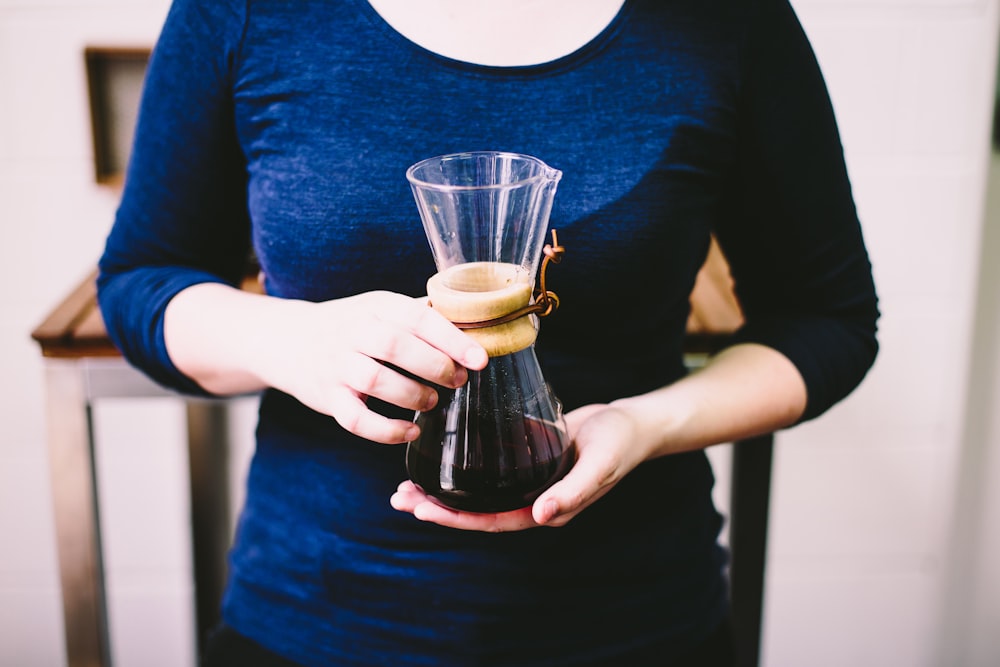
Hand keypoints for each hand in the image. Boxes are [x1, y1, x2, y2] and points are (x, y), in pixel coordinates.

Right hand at [262, 291, 487, 443]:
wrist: (291, 340)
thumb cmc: (352, 326)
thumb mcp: (382, 308)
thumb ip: (421, 315)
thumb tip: (474, 324)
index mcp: (376, 305)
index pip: (417, 317)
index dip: (452, 340)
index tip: (479, 359)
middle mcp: (352, 331)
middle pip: (395, 346)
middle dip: (434, 366)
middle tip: (456, 380)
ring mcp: (336, 365)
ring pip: (374, 381)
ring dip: (412, 394)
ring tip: (432, 400)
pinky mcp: (327, 397)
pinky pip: (355, 419)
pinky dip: (386, 431)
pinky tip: (410, 431)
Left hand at [390, 402, 652, 530]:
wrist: (631, 423)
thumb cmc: (618, 443)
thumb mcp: (600, 464)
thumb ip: (574, 491)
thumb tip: (541, 516)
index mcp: (546, 511)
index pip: (492, 521)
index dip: (456, 518)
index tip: (422, 508)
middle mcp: (532, 502)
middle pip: (476, 511)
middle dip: (437, 507)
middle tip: (399, 497)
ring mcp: (526, 483)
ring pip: (476, 492)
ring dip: (443, 490)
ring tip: (406, 484)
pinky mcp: (524, 461)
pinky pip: (487, 471)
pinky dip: (461, 468)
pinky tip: (438, 456)